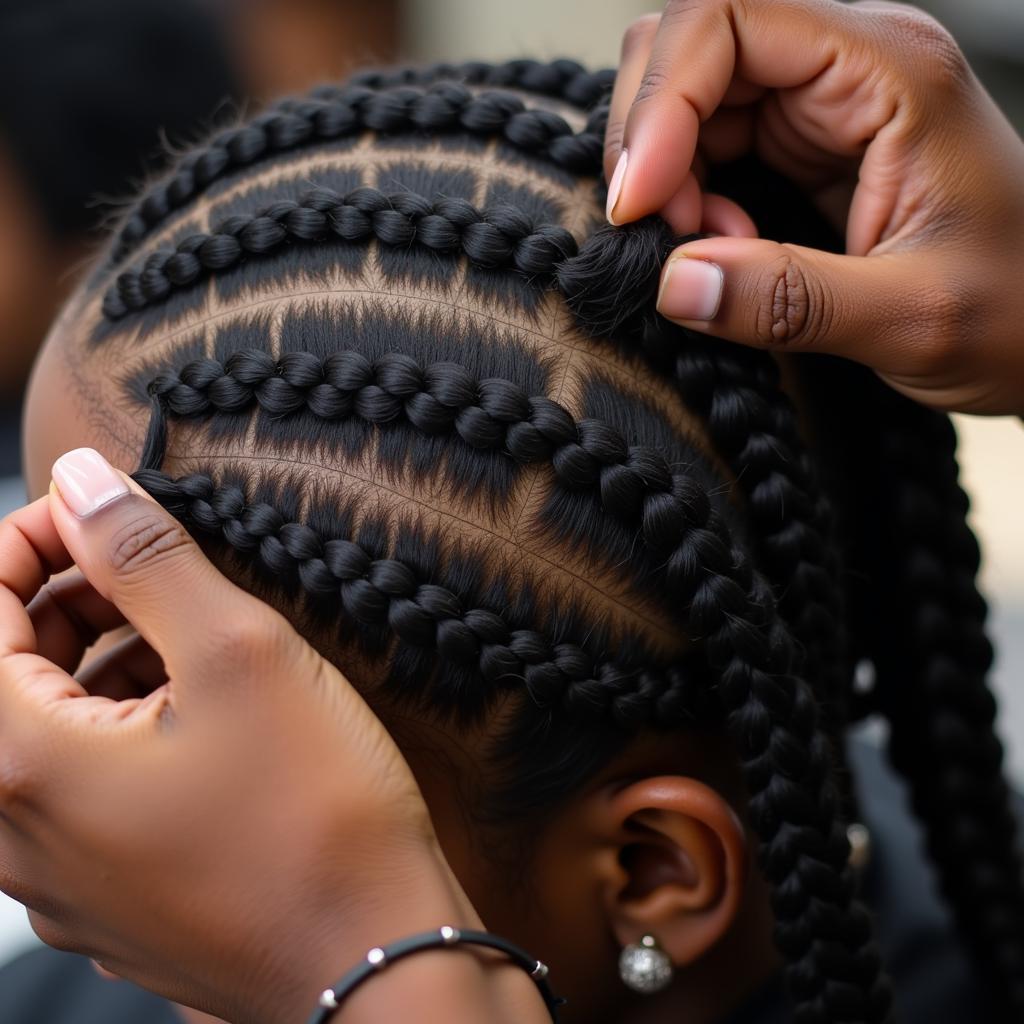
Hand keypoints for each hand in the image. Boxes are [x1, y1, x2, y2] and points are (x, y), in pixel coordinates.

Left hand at [0, 449, 480, 1023]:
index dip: (32, 538)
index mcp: (21, 762)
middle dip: (64, 595)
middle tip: (153, 563)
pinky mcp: (105, 896)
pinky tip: (198, 709)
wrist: (371, 954)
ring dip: (94, 658)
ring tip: (186, 633)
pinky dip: (115, 724)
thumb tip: (82, 479)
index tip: (106, 511)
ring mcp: (56, 876)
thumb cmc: (313, 812)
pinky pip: (76, 786)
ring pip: (40, 729)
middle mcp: (14, 831)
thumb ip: (145, 555)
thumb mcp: (236, 651)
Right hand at [605, 0, 1023, 414]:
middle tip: (663, 233)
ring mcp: (821, 102)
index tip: (640, 204)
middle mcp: (849, 66)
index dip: (662, 103)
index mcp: (890, 69)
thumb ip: (791, 300)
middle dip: (653, 140)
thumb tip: (673, 280)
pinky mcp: (802, 145)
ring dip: (669, 176)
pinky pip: (708, 145)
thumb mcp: (914, 319)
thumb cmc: (1016, 310)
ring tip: (707, 249)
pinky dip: (688, 197)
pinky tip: (723, 246)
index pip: (728, 18)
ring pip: (690, 97)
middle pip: (693, 45)